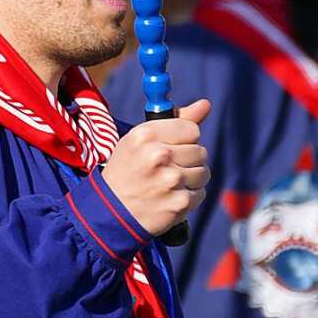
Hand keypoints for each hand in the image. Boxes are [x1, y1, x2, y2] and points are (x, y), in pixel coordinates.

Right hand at [102, 100, 211, 236]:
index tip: (173, 147)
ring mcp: (171, 179)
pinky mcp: (179, 202)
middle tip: (169, 168)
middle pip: (200, 151)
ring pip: (203, 172)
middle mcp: (159, 154)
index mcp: (147, 134)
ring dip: (191, 178)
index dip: (184, 139)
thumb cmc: (127, 171)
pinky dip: (188, 196)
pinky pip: (200, 193)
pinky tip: (170, 197)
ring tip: (169, 183)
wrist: (111, 212)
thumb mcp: (140, 141)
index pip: (192, 129)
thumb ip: (176, 120)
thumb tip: (206, 104)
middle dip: (188, 159)